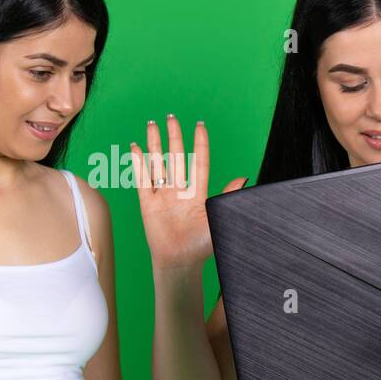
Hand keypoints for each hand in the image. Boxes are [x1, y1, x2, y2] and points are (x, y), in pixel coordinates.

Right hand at [128, 115, 246, 270]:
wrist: (180, 262)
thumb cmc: (201, 245)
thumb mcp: (218, 218)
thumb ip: (228, 197)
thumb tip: (244, 178)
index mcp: (198, 193)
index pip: (198, 162)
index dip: (199, 144)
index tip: (199, 125)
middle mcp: (180, 191)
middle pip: (176, 157)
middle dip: (174, 136)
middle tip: (172, 117)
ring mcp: (163, 196)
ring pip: (158, 164)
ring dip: (155, 144)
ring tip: (152, 124)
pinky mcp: (148, 204)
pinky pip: (143, 180)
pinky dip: (139, 164)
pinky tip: (136, 148)